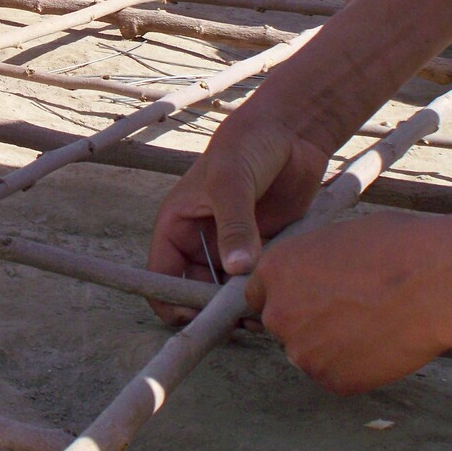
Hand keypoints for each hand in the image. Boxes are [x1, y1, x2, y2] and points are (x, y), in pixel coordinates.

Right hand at [145, 99, 331, 324]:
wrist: (291, 132)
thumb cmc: (247, 145)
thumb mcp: (232, 182)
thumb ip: (234, 225)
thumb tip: (237, 269)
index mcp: (177, 225)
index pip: (161, 275)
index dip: (171, 300)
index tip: (197, 316)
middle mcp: (200, 241)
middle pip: (193, 292)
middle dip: (210, 310)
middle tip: (237, 318)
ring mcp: (231, 248)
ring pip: (225, 293)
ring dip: (238, 307)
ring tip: (259, 310)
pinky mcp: (261, 250)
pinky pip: (255, 282)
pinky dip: (262, 294)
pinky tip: (277, 295)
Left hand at [246, 211, 451, 393]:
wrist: (433, 283)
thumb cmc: (393, 248)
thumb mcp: (335, 238)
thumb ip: (308, 264)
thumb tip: (308, 276)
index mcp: (274, 272)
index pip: (259, 293)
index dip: (286, 294)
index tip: (306, 295)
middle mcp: (279, 314)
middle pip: (282, 324)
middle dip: (306, 320)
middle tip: (347, 309)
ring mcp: (304, 352)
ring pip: (310, 352)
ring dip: (331, 344)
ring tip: (371, 323)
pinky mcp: (332, 381)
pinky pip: (337, 375)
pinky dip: (355, 365)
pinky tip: (381, 342)